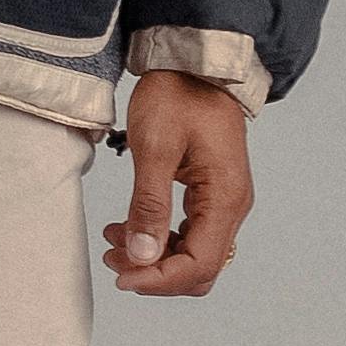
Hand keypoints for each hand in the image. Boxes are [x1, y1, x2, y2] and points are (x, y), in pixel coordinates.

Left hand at [104, 69, 252, 295]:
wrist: (193, 65)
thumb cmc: (177, 95)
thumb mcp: (155, 147)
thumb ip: (149, 205)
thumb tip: (143, 255)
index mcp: (224, 197)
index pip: (199, 264)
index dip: (159, 280)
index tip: (122, 276)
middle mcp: (232, 206)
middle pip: (200, 267)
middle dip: (156, 273)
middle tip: (113, 260)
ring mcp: (224, 201)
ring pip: (193, 254)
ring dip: (155, 257)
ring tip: (113, 241)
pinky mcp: (211, 194)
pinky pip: (190, 233)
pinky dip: (159, 238)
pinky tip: (128, 227)